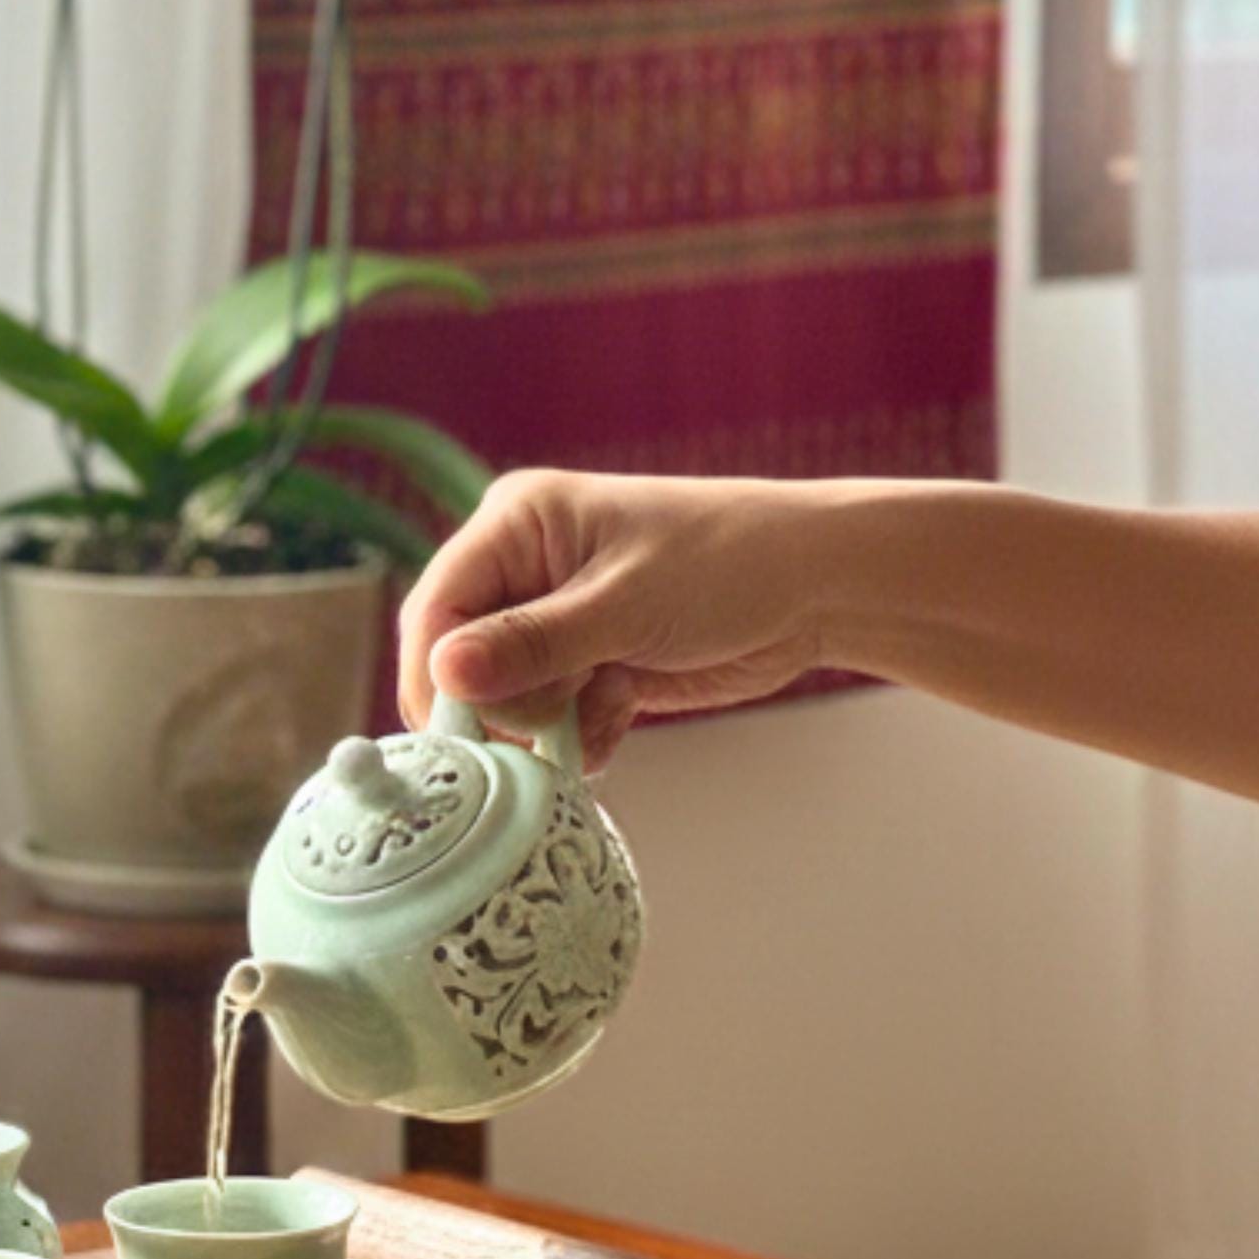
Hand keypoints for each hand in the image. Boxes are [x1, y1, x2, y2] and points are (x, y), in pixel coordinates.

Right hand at [396, 471, 838, 763]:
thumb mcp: (625, 604)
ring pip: (504, 700)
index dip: (439, 673)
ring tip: (605, 707)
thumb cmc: (731, 563)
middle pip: (460, 661)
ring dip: (547, 724)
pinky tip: (621, 717)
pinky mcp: (587, 664)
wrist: (821, 586)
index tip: (465, 729)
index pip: (436, 607)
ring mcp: (555, 621)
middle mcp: (523, 569)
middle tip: (557, 717)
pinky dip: (577, 735)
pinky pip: (548, 720)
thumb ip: (531, 644)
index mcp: (516, 524)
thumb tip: (442, 675)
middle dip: (504, 704)